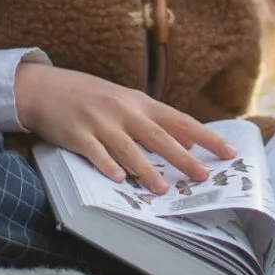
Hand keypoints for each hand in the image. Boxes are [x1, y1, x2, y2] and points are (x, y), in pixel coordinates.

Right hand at [15, 62, 233, 190]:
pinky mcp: (78, 134)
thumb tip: (189, 142)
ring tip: (163, 188)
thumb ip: (156, 122)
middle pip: (159, 136)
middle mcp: (124, 111)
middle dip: (183, 157)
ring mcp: (101, 122)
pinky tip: (118, 179)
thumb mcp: (127, 103)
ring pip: (129, 148)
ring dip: (146, 169)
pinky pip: (95, 152)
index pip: (180, 121)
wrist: (46, 87)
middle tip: (203, 176)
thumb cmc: (92, 97)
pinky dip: (107, 165)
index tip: (228, 152)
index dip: (205, 137)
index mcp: (141, 103)